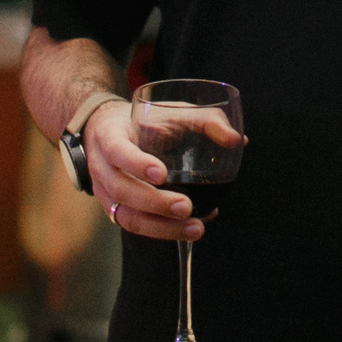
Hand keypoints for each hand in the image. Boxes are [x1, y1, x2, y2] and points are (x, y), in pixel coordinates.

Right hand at [85, 103, 208, 241]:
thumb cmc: (145, 121)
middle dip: (156, 203)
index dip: (136, 163)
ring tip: (195, 228)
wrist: (110, 131)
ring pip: (128, 217)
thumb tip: (238, 140)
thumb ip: (206, 120)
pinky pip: (137, 226)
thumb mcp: (171, 111)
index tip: (161, 173)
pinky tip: (191, 226)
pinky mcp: (117, 211)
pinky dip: (164, 230)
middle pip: (122, 190)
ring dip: (162, 227)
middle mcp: (102, 168)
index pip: (117, 151)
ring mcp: (106, 194)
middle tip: (186, 207)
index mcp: (110, 137)